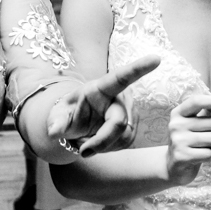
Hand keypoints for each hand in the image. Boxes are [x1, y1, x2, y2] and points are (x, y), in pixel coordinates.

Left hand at [46, 54, 160, 155]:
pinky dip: (109, 148)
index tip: (156, 58)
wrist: (78, 123)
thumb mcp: (58, 115)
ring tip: (88, 140)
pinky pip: (125, 143)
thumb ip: (56, 122)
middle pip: (119, 123)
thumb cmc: (69, 113)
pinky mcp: (133, 127)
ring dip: (103, 146)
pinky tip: (99, 141)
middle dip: (100, 141)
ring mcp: (130, 112)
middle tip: (83, 151)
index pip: (122, 77)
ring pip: (123, 137)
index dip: (139, 68)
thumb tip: (54, 131)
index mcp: (102, 87)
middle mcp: (120, 97)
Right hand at [166, 94, 210, 184]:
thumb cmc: (189, 142)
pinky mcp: (181, 157)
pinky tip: (200, 157)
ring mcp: (177, 141)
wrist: (174, 167)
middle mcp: (176, 125)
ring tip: (206, 148)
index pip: (197, 101)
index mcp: (178, 114)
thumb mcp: (194, 124)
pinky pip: (209, 154)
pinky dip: (210, 157)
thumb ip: (206, 112)